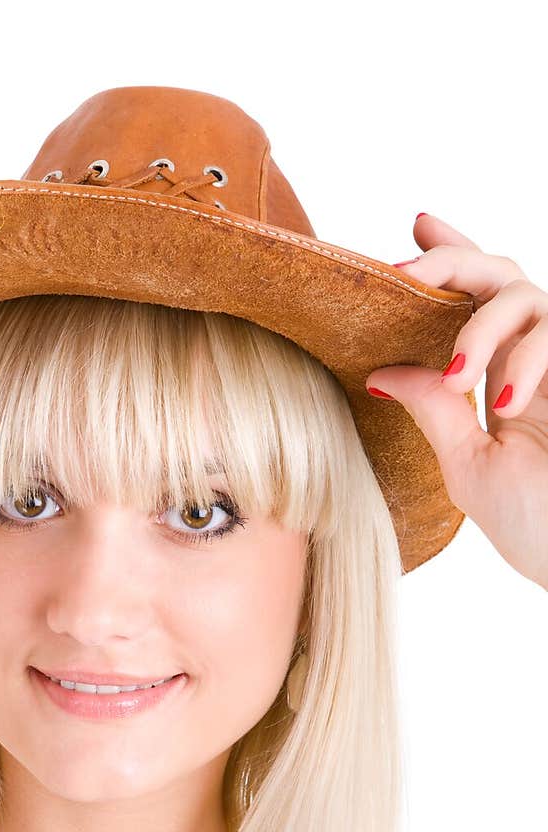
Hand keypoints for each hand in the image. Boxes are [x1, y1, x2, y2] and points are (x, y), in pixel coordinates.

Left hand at [365, 213, 547, 590]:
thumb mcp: (469, 466)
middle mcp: (537, 363)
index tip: (415, 226)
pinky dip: (525, 358)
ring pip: (525, 294)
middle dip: (449, 265)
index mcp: (503, 381)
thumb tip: (378, 372)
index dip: (451, 257)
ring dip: (482, 327)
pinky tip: (505, 400)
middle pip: (498, 276)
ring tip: (460, 378)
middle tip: (403, 274)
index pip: (475, 303)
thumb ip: (433, 410)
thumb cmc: (538, 525)